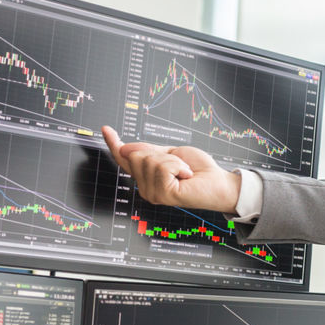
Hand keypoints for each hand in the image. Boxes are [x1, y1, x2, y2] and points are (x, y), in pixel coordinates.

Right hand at [101, 126, 242, 212]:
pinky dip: (178, 166)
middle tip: (179, 164)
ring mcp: (152, 193)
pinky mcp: (162, 195)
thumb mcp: (171, 153)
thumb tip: (124, 147)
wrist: (218, 182)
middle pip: (136, 155)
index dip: (114, 143)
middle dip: (160, 153)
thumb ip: (149, 151)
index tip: (106, 129)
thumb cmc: (199, 169)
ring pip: (149, 161)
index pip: (125, 158)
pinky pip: (162, 168)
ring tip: (183, 172)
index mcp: (146, 176)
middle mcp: (145, 187)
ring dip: (172, 161)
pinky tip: (186, 176)